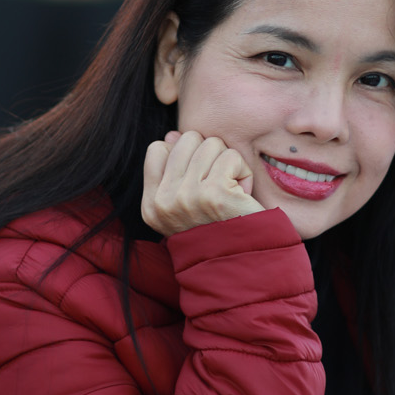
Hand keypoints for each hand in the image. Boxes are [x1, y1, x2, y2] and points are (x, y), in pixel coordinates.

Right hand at [141, 130, 263, 234]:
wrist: (244, 260)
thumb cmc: (218, 229)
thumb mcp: (186, 203)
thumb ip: (175, 168)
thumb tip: (173, 135)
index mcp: (151, 205)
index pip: (157, 149)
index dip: (184, 154)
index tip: (199, 178)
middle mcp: (163, 202)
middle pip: (187, 139)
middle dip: (209, 155)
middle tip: (219, 183)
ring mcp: (187, 197)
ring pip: (211, 144)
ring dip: (228, 163)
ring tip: (231, 190)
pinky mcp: (214, 194)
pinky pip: (231, 157)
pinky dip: (243, 172)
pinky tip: (242, 194)